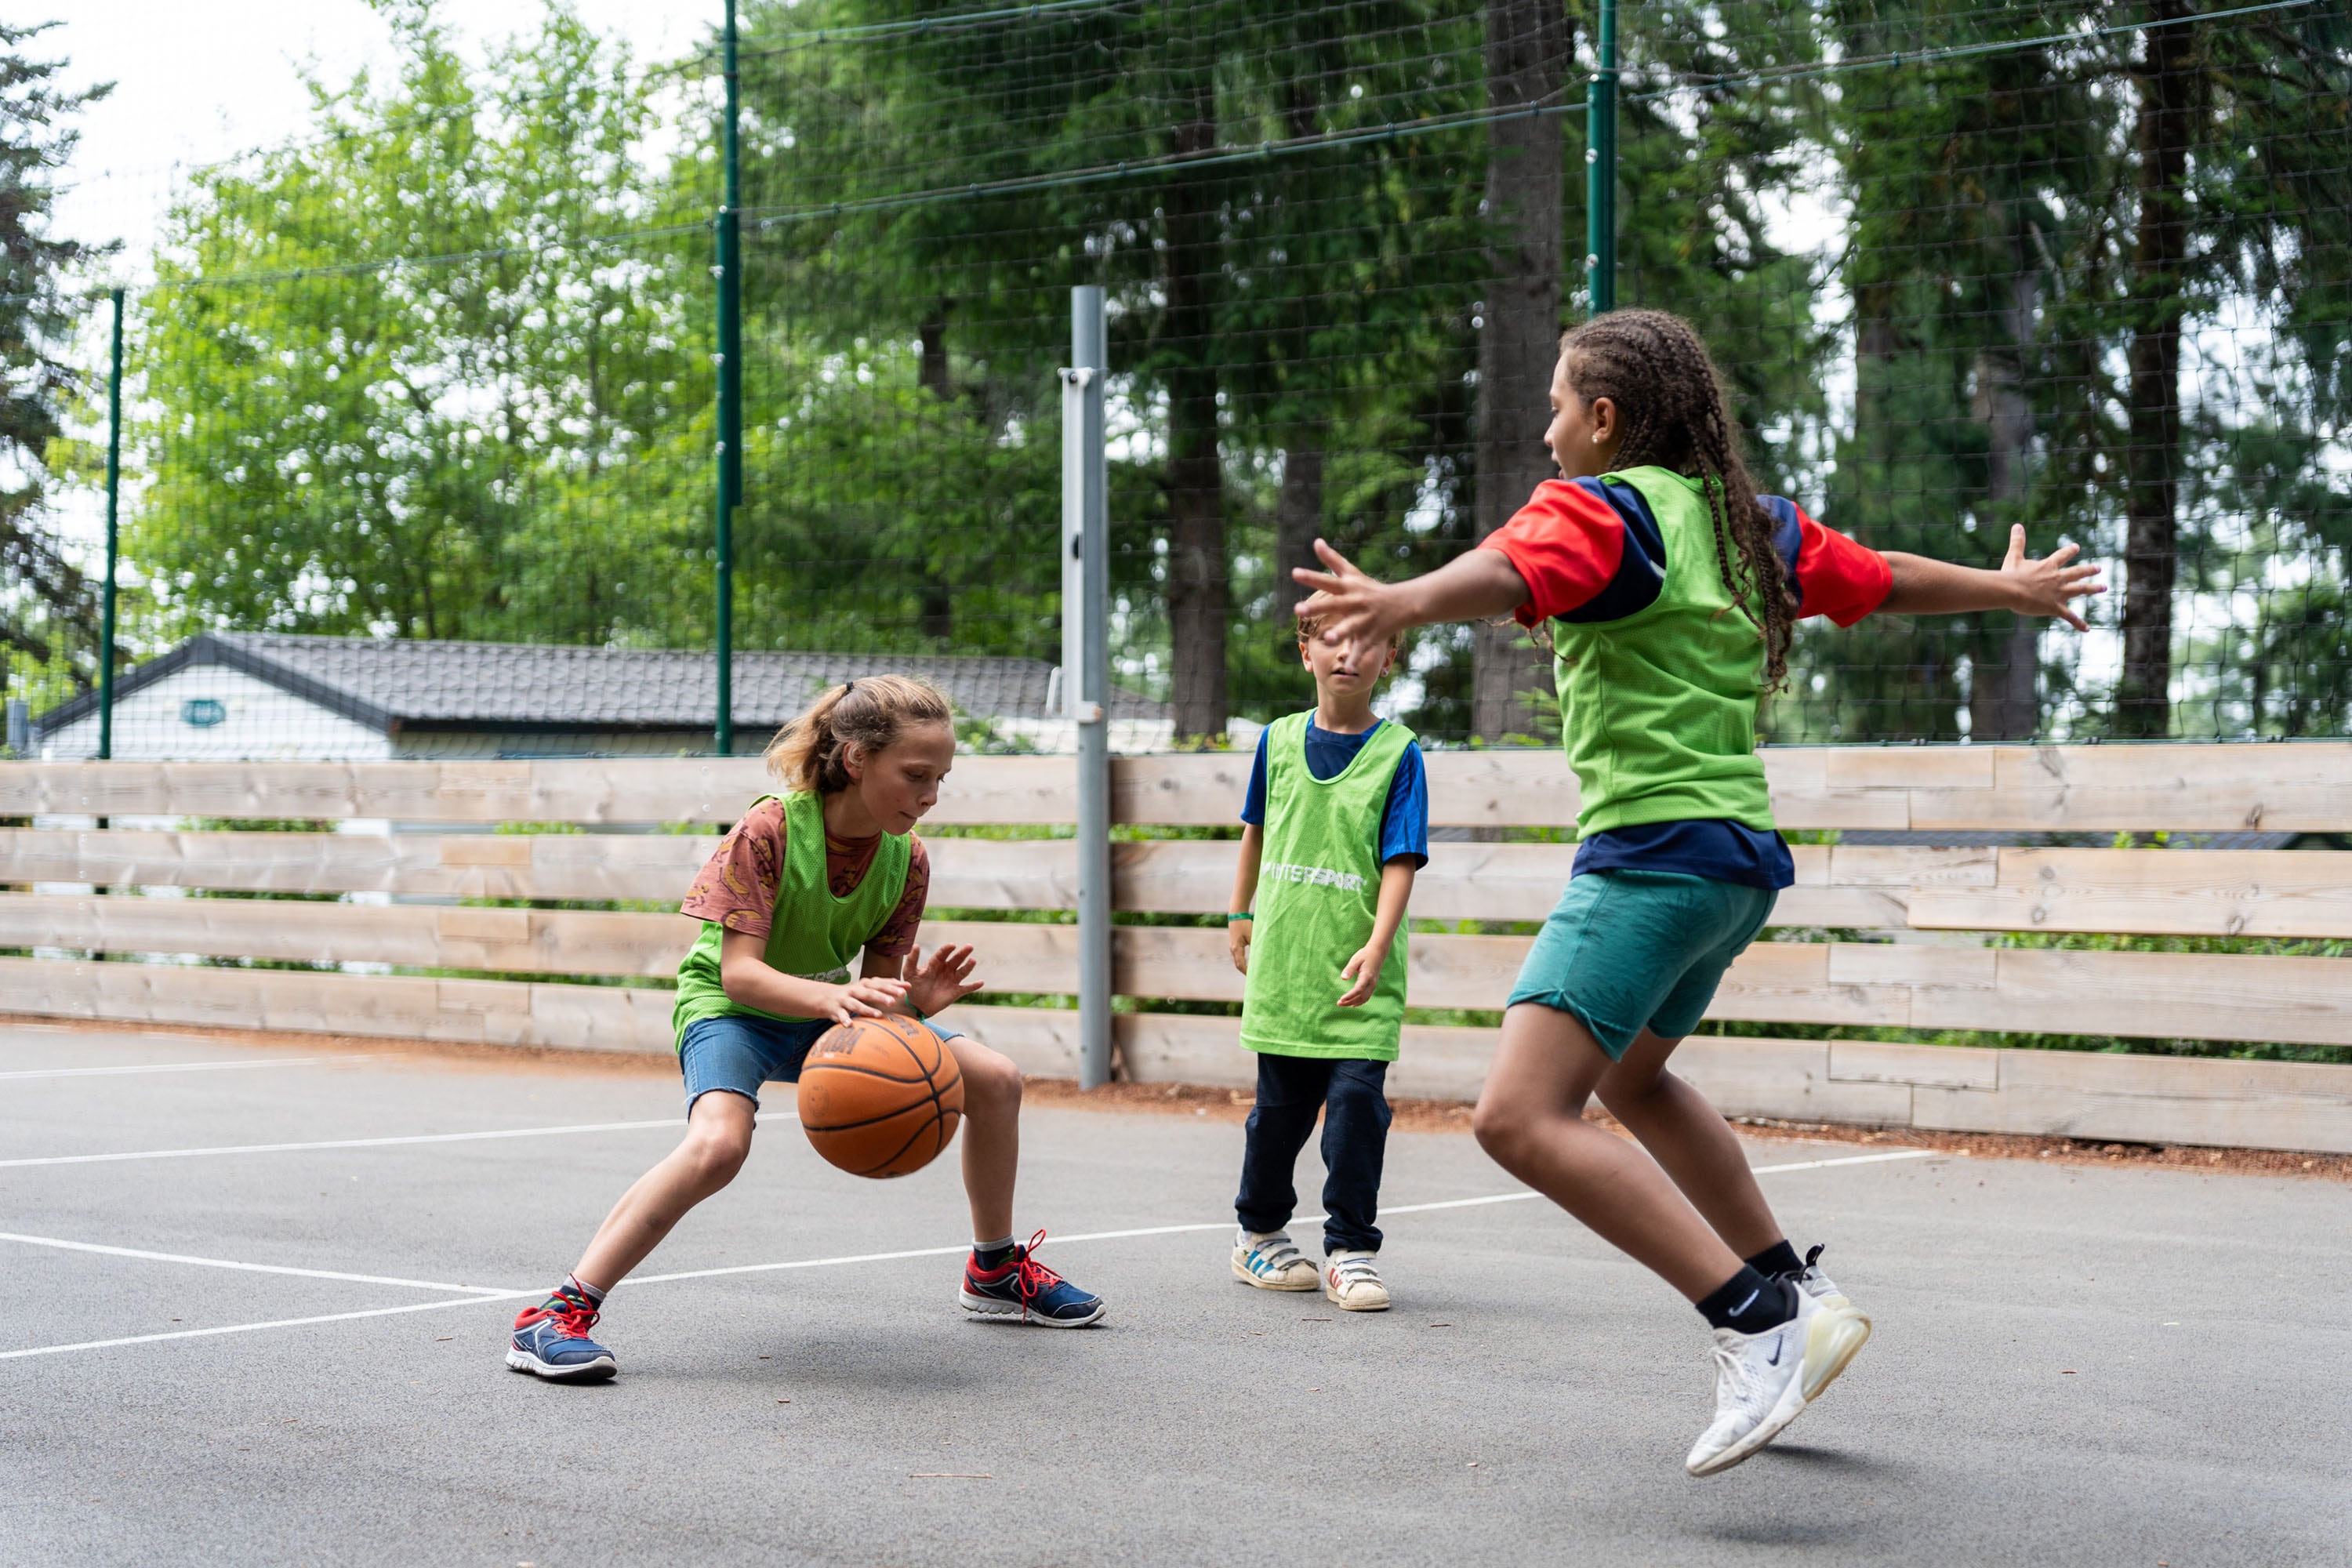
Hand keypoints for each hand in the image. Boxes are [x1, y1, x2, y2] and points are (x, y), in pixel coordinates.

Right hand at [818, 975, 907, 1025]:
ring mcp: (845, 999)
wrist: (825, 997)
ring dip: (867, 1009)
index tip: (907, 988)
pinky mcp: (836, 1009)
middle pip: (870, 992)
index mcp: (865, 984)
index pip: (881, 983)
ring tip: (878, 1015)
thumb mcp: (868, 988)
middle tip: (894, 1001)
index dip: (894, 985)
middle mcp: (856, 990)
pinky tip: (850, 1024)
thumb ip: (886, 987)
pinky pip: (841, 1015)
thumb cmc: (853, 994)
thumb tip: (907, 987)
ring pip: (857, 1004)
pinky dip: (845, 1020)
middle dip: (882, 996)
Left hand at [901, 943, 982, 1017]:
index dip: (947, 949)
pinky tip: (981, 982)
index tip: (952, 945)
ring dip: (969, 966)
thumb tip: (915, 945)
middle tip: (969, 946)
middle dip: (963, 953)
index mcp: (936, 963)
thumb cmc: (913, 987)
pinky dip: (974, 986)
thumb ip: (912, 960)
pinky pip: (967, 988)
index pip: (943, 954)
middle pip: (956, 959)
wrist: (917, 1005)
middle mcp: (946, 969)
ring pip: (963, 971)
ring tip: (973, 961)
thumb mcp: (909, 972)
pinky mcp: (956, 991)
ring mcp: (952, 980)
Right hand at [1227, 917, 1251, 974]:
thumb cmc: (1244, 924)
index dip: (1247, 972)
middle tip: (1253, 978)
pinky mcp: (1234, 945)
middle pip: (1238, 965)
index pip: (1241, 965)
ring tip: (1252, 973)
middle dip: (1245, 972)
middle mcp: (1233, 949)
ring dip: (1244, 967)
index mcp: (1236, 948)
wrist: (1236, 915)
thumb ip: (1256, 945)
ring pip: (1237, 961)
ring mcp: (1233, 947)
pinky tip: (1249, 964)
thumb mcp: (1252, 935)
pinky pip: (1238, 957)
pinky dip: (1243, 962)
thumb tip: (1261, 955)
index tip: (1253, 977)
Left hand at [1290, 539, 1411, 651]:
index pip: (1327, 581)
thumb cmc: (1372, 589)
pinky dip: (1355, 658)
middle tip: (1297, 610)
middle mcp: (1355, 603)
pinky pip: (1362, 648)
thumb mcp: (1353, 573)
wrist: (1404, 604)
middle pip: (1334, 605)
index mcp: (1349, 588)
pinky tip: (1347, 669)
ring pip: (1349, 628)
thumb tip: (1316, 541)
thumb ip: (1333, 560)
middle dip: (1316, 608)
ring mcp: (1364, 620)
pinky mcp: (1372, 636)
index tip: (1294, 573)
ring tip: (1325, 639)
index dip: (1311, 577)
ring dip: (1338, 633)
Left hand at [1336, 945, 1382, 1007]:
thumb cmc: (1365, 955)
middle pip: (1361, 996)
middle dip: (1349, 1001)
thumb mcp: (1355, 960)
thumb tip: (1343, 978)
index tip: (1341, 999)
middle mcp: (1372, 982)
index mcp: (1367, 976)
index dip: (1350, 996)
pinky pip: (1367, 997)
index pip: (1358, 990)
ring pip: (1364, 998)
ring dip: (1353, 1002)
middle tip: (1338, 1003)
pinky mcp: (1373, 985)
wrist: (1377, 953)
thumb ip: (1349, 969)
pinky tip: (1352, 1004)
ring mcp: (1373, 985)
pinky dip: (1360, 1001)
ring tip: (1342, 1004)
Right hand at [2000, 525, 2104, 630]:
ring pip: (2080, 589)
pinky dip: (2078, 623)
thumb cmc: (2010, 575)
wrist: (2012, 591)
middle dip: (2088, 570)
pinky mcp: (2056, 607)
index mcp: (2048, 566)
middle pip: (2077, 572)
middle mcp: (2057, 578)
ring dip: (2092, 588)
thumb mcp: (2014, 557)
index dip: (2069, 551)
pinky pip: (2070, 617)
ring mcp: (2059, 593)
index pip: (2062, 556)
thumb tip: (2017, 525)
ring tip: (2103, 588)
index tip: (2076, 547)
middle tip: (2098, 568)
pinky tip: (2087, 629)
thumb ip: (2017, 541)